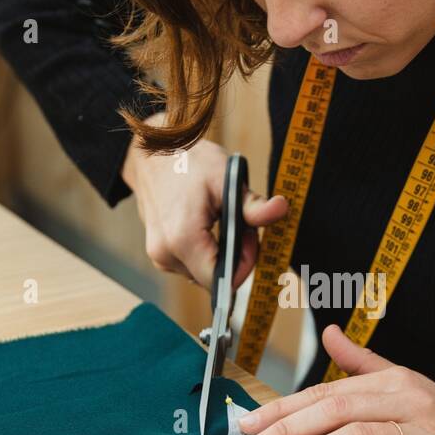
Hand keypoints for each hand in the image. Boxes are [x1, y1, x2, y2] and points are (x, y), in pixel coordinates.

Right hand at [121, 113, 287, 288]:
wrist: (154, 154)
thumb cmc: (189, 163)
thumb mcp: (226, 178)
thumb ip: (252, 205)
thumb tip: (281, 209)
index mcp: (182, 240)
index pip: (222, 279)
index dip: (244, 264)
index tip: (250, 237)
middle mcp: (165, 254)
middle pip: (214, 278)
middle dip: (235, 258)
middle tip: (240, 226)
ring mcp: (159, 256)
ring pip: (203, 273)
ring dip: (220, 255)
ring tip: (222, 222)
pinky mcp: (159, 254)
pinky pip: (191, 266)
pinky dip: (206, 253)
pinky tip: (208, 228)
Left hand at [238, 325, 434, 434]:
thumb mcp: (407, 381)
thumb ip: (364, 363)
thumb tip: (331, 333)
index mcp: (390, 382)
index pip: (326, 392)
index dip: (284, 407)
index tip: (249, 424)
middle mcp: (402, 400)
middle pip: (334, 410)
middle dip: (287, 430)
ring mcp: (419, 431)